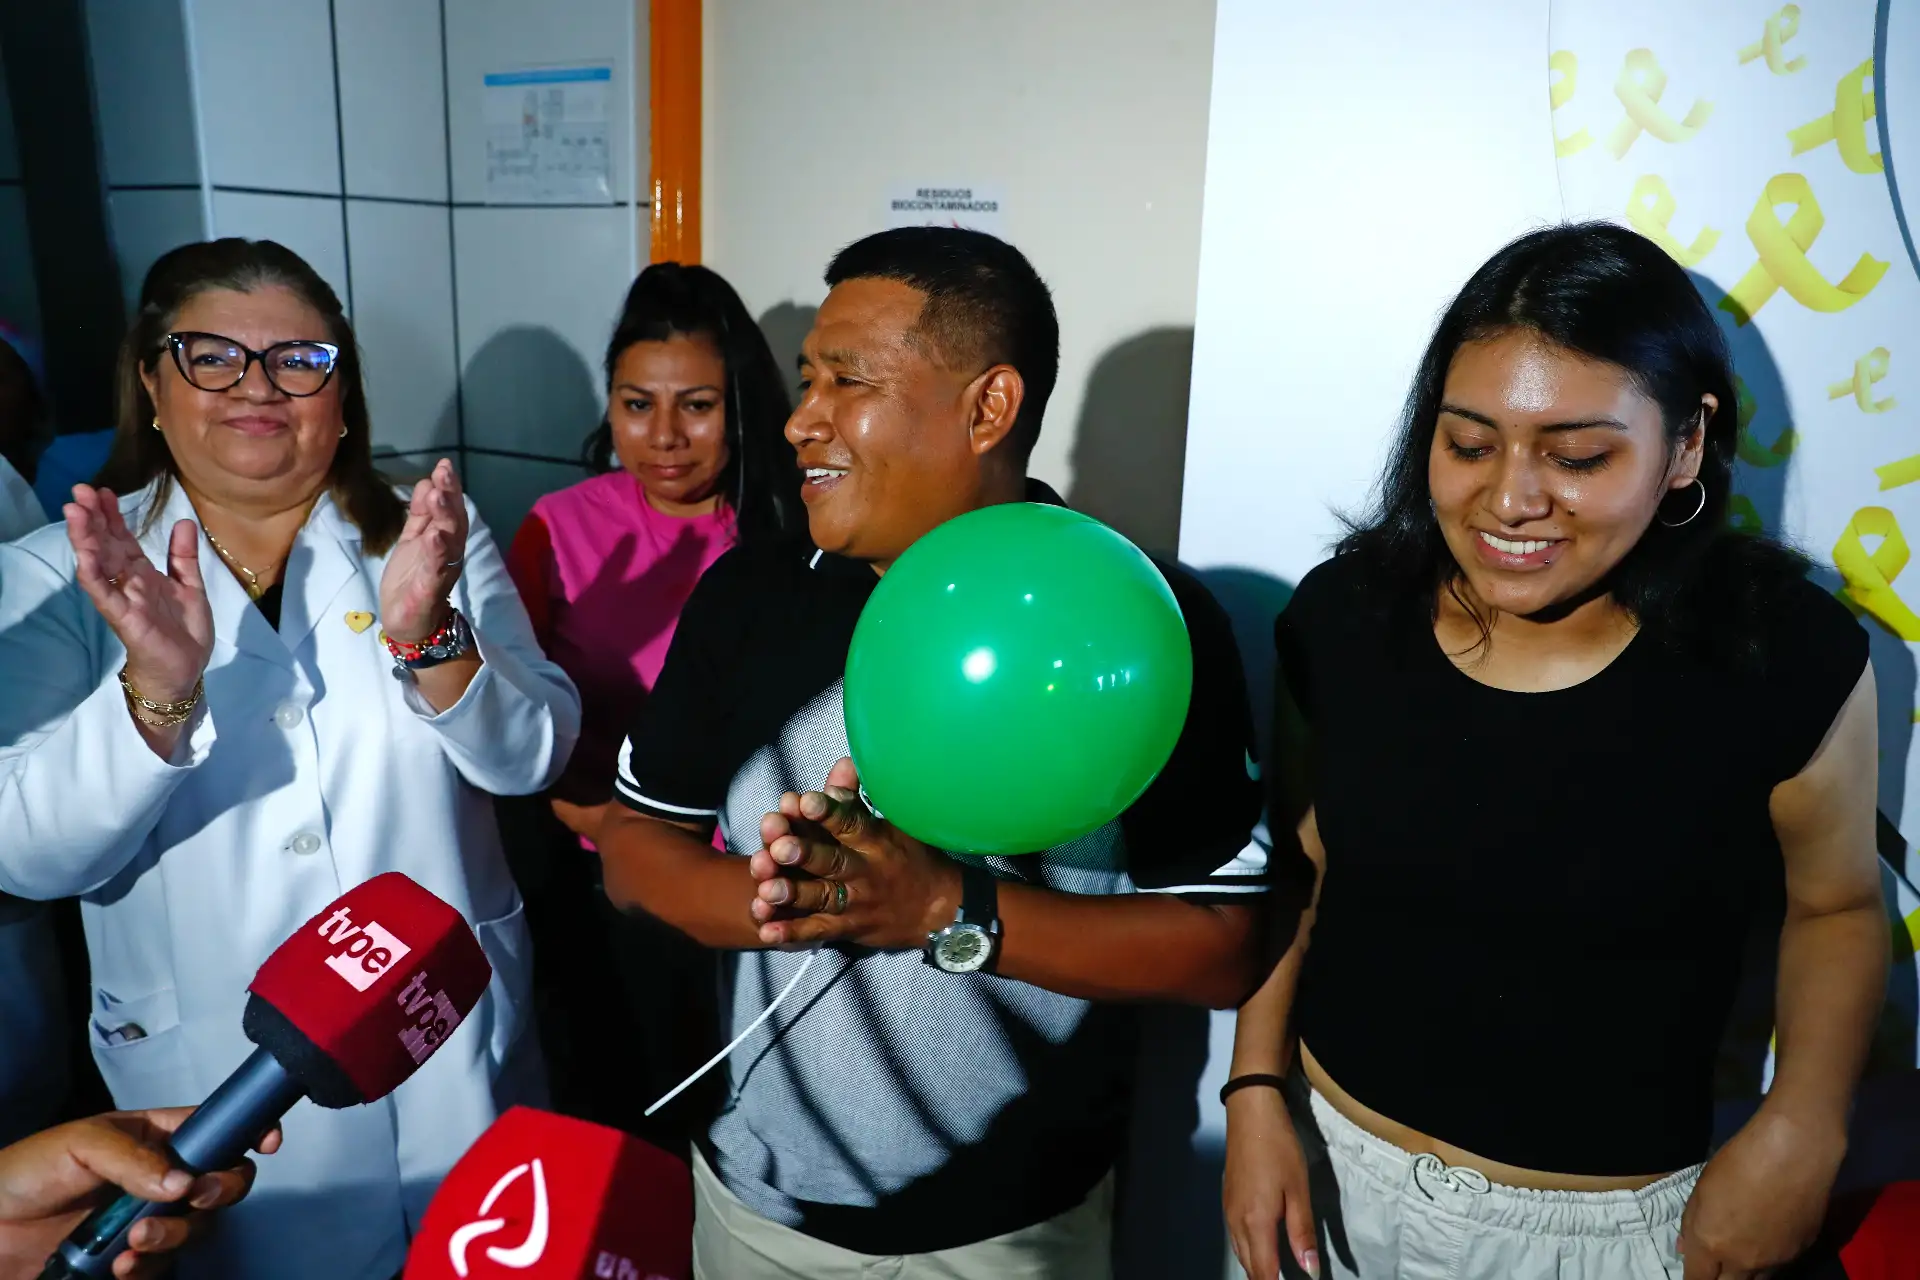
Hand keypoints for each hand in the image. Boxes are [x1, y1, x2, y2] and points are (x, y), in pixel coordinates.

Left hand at [0, 1109, 280, 1279]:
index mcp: (153, 1137)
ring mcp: (147, 1220)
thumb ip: (135, 1158)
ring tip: (133, 1240)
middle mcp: (159, 1178)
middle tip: (192, 1199)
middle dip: (217, 1192)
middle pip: (220, 1182)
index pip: (214, 1129)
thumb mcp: (79, 1145)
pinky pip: (162, 1267)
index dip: (247, 1132)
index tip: (266, 1143)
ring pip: (196, 1229)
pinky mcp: (129, 1261)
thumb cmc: (24, 1173)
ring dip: (175, 1235)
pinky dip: (148, 1268)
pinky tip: (119, 1265)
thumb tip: (184, 1181)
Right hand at [64, 486, 211, 703]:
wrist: (186, 669)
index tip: (102, 491)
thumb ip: (184, 556)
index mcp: (144, 573)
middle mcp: (129, 582)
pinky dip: (94, 575)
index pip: (123, 539)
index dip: (112, 516)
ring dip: (86, 538)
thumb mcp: (191, 586)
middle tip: (80, 490)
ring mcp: (124, 598)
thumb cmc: (185, 631)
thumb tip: (184, 521)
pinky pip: (105, 594)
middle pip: (106, 545)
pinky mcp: (124, 617)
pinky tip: (84, 556)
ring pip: (100, 563)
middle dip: (93, 518)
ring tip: (75, 513)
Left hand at [379, 459, 467, 642]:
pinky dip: (437, 553)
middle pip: (454, 521)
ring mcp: (442, 570)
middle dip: (451, 496)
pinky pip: (436, 569)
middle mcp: (449, 552)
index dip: (449, 487)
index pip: (450, 509)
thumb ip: (421, 514)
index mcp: (444, 539)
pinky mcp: (430, 589)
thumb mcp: (413, 539)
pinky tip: (435, 537)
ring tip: (440, 496)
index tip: (444, 465)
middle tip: (444, 474)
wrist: (406, 621)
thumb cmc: (411, 579)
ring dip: (446, 518)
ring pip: (449, 541)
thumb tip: (428, 482)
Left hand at [749, 757, 961, 948]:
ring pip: (820, 897)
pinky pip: (816, 931)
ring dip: (792, 894)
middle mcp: (864, 871)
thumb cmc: (911, 857)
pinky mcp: (846, 928)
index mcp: (874, 840)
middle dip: (804, 854)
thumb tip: (842, 761)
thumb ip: (857, 797)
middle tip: (779, 847)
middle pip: (831, 861)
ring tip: (765, 890)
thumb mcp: (893, 823)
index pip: (850, 823)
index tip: (804, 801)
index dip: (827, 812)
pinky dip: (791, 933)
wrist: (938, 911)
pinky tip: (766, 931)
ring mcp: (855, 902)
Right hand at [1224, 1085, 1319, 1279]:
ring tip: (1273, 1275)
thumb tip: (1309, 1271)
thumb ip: (1302, 1232)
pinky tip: (1261, 1248)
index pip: (1263, 1272)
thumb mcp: (1298, 1190)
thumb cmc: (1279, 1150)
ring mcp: (1228, 1211)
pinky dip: (1248, 1252)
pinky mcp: (1227, 1200)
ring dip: (1256, 1268)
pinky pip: (1236, 1238)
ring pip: (1240, 1253)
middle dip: (1264, 1279)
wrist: (1250, 1113)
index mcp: (1256, 1223)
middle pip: (1249, 1266)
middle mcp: (1237, 1223)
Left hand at [1678, 1103, 1844, 1277]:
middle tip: (1714, 1265)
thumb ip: (1691, 1224)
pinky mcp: (1800, 1253)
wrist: (1794, 1153)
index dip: (1692, 1278)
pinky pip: (1778, 1267)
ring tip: (1738, 1257)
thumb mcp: (1701, 1188)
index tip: (1693, 1271)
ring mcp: (1776, 1261)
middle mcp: (1743, 1261)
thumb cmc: (1739, 1162)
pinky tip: (1766, 1241)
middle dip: (1717, 1279)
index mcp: (1712, 1244)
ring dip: (1743, 1275)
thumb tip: (1686, 1249)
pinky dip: (1767, 1262)